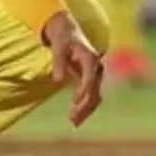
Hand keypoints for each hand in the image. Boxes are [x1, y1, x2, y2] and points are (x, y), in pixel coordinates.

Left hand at [43, 11, 102, 126]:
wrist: (68, 31)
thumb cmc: (63, 39)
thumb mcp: (58, 47)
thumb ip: (59, 62)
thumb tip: (59, 80)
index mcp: (91, 59)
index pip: (90, 78)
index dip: (83, 91)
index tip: (73, 102)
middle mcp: (97, 67)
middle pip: (95, 91)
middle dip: (85, 106)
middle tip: (72, 119)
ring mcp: (96, 75)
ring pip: (96, 96)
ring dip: (86, 110)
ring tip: (74, 123)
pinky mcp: (92, 79)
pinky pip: (93, 96)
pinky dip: (86, 107)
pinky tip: (76, 118)